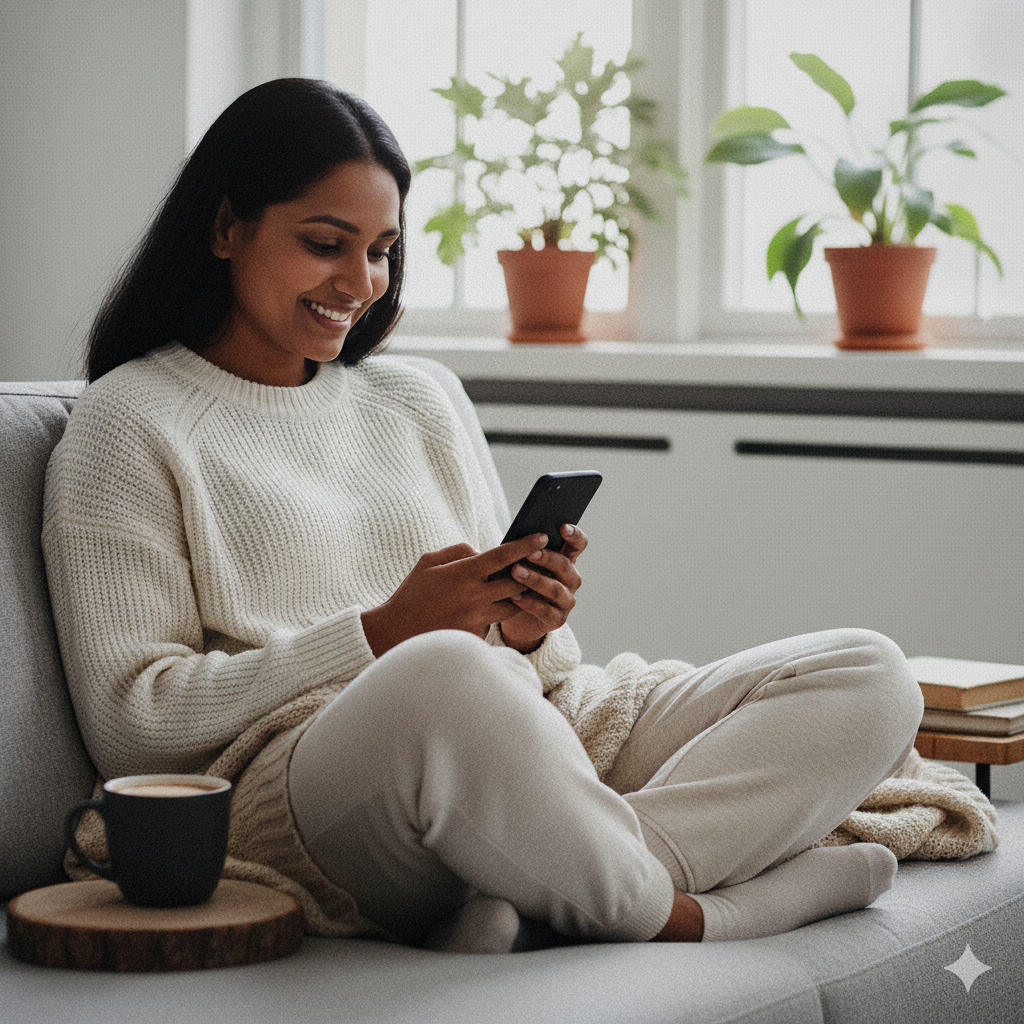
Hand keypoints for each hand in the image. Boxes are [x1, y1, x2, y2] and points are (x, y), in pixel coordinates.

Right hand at [360, 534, 550, 656]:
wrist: (396, 632)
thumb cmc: (412, 593)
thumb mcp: (429, 562)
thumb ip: (459, 551)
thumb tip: (483, 552)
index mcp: (463, 573)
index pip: (503, 555)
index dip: (525, 545)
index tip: (542, 536)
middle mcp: (474, 596)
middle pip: (518, 583)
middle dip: (530, 573)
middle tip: (538, 566)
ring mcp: (477, 619)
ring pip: (512, 606)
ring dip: (515, 597)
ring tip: (514, 589)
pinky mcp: (476, 637)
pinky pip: (495, 623)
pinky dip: (493, 615)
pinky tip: (483, 613)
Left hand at [499, 524, 586, 653]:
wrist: (514, 616)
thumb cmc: (518, 581)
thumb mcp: (522, 563)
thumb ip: (525, 550)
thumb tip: (516, 536)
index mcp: (565, 560)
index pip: (578, 544)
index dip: (574, 535)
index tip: (562, 527)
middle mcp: (571, 579)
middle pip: (566, 566)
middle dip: (548, 558)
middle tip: (530, 553)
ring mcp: (566, 601)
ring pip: (556, 589)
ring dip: (536, 580)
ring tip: (516, 572)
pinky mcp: (557, 620)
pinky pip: (546, 611)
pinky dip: (529, 603)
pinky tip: (514, 596)